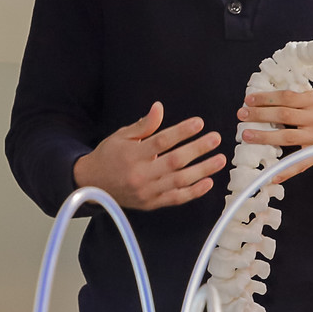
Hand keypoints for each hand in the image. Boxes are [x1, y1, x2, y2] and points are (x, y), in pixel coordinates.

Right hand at [71, 102, 226, 210]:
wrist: (92, 185)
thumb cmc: (109, 157)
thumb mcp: (121, 136)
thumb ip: (143, 125)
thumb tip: (159, 108)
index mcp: (133, 155)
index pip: (162, 141)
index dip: (182, 131)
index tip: (199, 123)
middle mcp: (141, 174)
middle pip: (175, 161)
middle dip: (198, 149)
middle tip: (216, 138)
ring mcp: (147, 191)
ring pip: (180, 181)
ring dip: (203, 170)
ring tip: (220, 160)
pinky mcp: (151, 203)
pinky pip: (176, 199)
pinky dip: (194, 192)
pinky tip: (208, 182)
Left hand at [236, 90, 312, 182]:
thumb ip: (295, 99)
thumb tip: (264, 100)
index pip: (286, 97)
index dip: (266, 98)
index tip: (248, 100)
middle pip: (283, 115)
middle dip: (260, 115)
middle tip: (241, 115)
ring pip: (287, 137)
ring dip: (264, 137)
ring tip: (247, 135)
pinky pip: (299, 164)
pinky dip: (285, 171)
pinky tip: (271, 175)